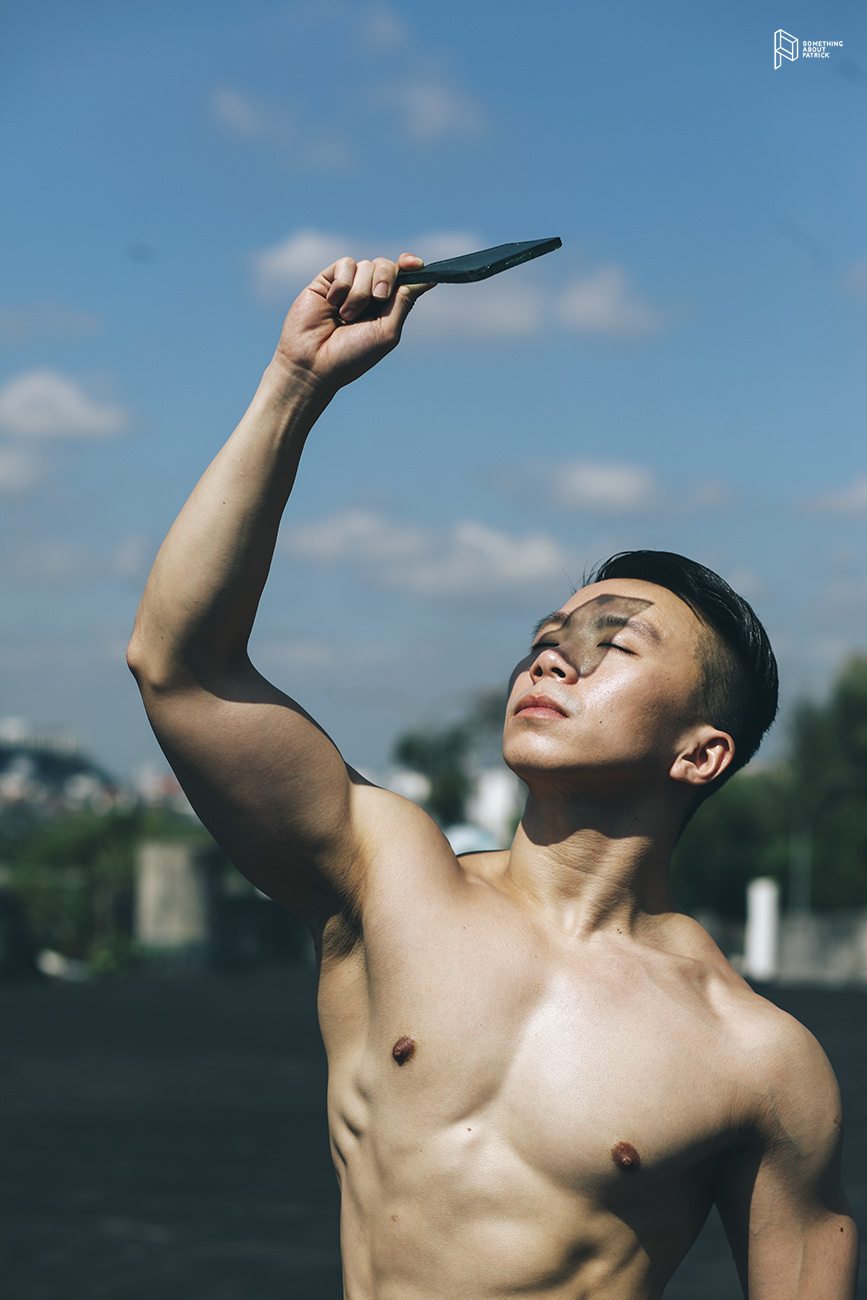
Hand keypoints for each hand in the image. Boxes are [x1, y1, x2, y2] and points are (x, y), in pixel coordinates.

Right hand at [271, 253, 433, 394]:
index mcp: (386, 307)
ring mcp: (347, 286)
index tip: (415, 264)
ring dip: (360, 292)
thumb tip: (428, 279)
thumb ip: (404, 302)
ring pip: (365, 265)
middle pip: (386, 266)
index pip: (403, 277)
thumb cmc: (352, 356)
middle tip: (378, 298)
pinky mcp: (327, 281)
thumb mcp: (387, 332)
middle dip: (386, 278)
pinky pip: (345, 265)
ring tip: (346, 316)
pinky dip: (343, 285)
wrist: (313, 363)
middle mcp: (367, 294)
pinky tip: (332, 304)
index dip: (410, 266)